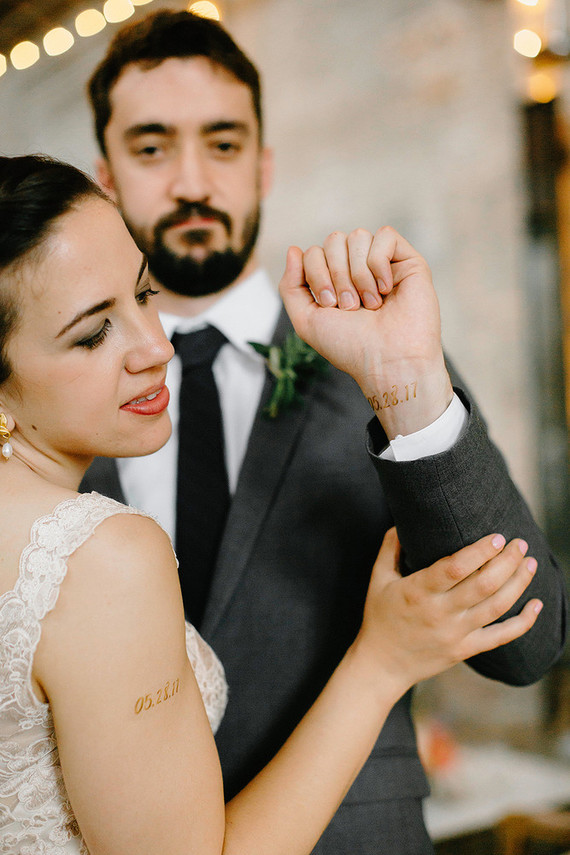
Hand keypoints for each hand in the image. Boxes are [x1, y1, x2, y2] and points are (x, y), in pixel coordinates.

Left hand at [279, 228, 452, 438]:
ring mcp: (384, 264)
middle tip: (350, 306)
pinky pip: (385, 235)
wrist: (387, 360)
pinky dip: (379, 263)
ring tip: (371, 303)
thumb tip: (294, 249)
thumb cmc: (350, 346)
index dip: (316, 274)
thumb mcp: (306, 321)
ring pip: (358, 236)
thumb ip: (291, 286)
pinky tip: (386, 289)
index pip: (314, 252)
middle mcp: (358, 269)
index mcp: (335, 280)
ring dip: (358, 274)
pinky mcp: (408, 261)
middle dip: (336, 274)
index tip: (330, 307)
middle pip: (333, 239)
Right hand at [355, 528, 541, 696]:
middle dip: (507, 562)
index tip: (497, 536)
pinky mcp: (465, 650)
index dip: (479, 551)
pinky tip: (536, 605)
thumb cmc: (380, 617)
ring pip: (496, 607)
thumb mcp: (378, 579)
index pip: (454, 568)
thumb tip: (402, 521)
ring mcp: (455, 634)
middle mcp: (440, 613)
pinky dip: (523, 622)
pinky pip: (500, 637)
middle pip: (483, 585)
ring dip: (518, 583)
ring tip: (530, 563)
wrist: (382, 665)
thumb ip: (390, 548)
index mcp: (417, 592)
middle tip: (520, 543)